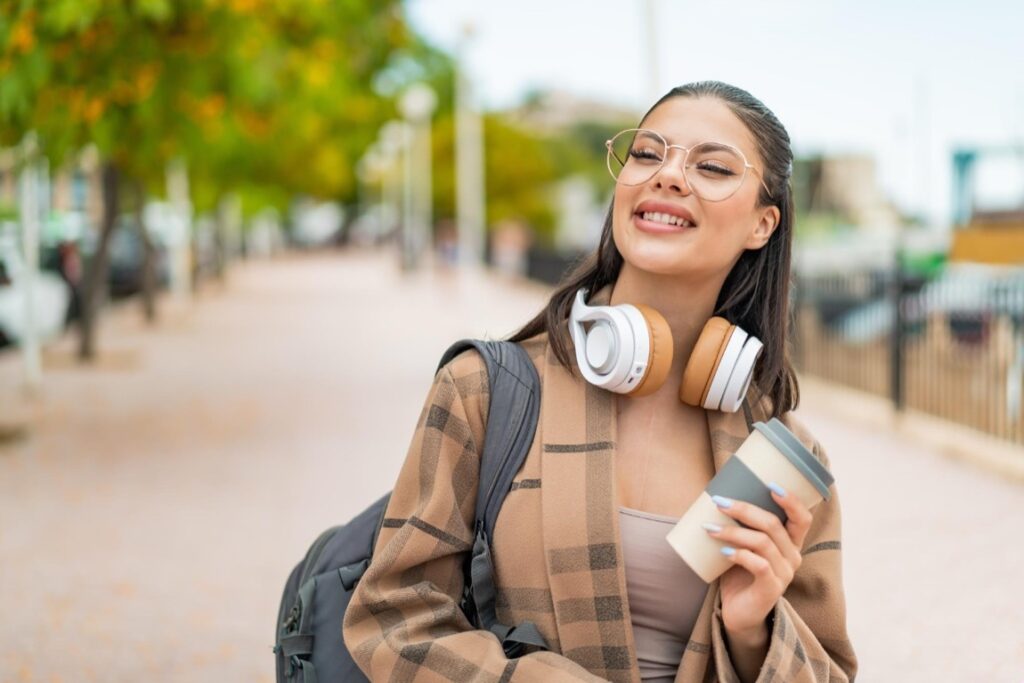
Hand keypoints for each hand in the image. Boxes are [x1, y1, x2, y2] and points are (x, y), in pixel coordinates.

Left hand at [703, 483, 812, 639]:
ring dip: (734, 531)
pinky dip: (740, 554)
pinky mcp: (771, 589)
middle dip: (745, 509)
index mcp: (790, 543)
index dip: (791, 500)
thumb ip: (741, 525)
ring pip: (763, 543)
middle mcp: (792, 557)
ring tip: (710, 528)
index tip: (770, 484)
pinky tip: (723, 552)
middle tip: (720, 502)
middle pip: (774, 525)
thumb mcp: (743, 545)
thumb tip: (717, 495)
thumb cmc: (740, 573)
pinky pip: (759, 565)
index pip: (802, 519)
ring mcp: (784, 574)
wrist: (739, 612)